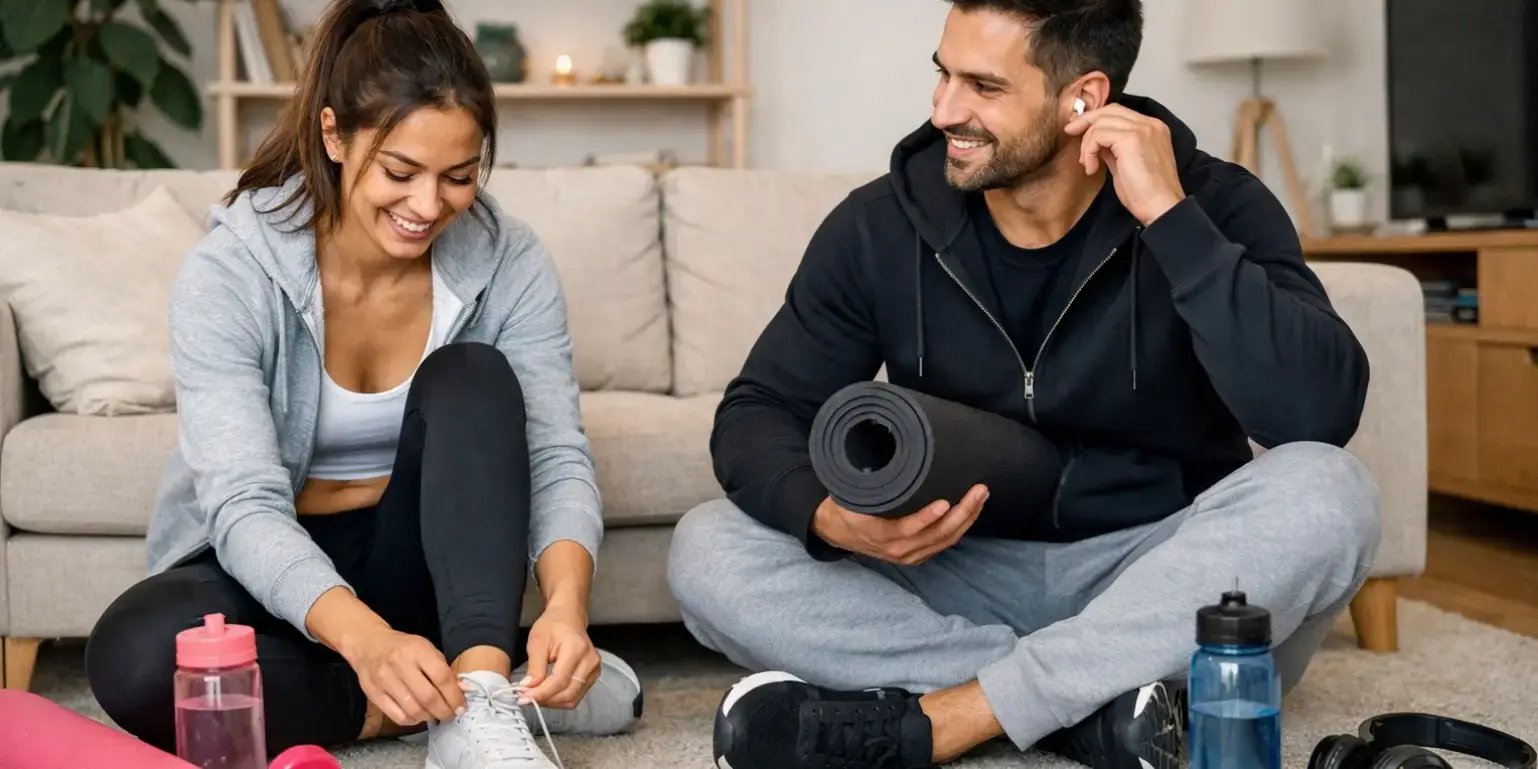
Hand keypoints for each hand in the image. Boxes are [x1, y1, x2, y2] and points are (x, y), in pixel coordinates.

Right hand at [342, 628, 464, 726]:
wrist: (369, 644)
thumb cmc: (404, 648)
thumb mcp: (427, 649)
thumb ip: (444, 669)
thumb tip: (462, 690)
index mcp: (417, 650)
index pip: (441, 677)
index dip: (454, 696)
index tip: (461, 706)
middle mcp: (399, 664)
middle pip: (428, 697)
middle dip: (444, 711)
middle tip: (450, 715)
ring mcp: (384, 680)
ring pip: (413, 710)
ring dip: (429, 717)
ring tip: (435, 715)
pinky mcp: (373, 694)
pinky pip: (397, 716)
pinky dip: (412, 721)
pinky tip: (418, 716)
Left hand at [521, 603, 600, 709]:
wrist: (568, 617)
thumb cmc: (553, 625)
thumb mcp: (537, 642)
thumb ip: (534, 667)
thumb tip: (529, 688)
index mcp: (577, 649)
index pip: (559, 681)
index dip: (540, 693)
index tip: (523, 698)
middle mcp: (590, 661)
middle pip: (568, 694)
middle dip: (545, 700)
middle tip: (526, 698)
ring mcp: (594, 669)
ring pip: (573, 698)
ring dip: (552, 702)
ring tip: (535, 695)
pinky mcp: (592, 676)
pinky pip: (576, 695)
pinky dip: (559, 698)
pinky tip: (547, 692)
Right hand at [812, 484, 988, 564]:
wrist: (836, 533)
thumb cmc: (845, 508)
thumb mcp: (848, 496)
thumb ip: (865, 484)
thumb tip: (882, 456)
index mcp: (878, 534)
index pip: (907, 529)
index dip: (926, 518)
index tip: (944, 502)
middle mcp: (897, 549)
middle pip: (937, 535)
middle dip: (962, 513)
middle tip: (978, 490)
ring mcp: (909, 555)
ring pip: (945, 540)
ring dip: (967, 519)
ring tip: (981, 496)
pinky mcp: (917, 555)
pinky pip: (944, 543)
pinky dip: (960, 528)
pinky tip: (971, 511)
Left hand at [1065, 104, 1185, 225]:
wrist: (1161, 207)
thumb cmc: (1146, 194)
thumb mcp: (1125, 165)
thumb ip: (1113, 150)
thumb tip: (1096, 144)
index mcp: (1152, 129)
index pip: (1119, 113)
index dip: (1096, 119)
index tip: (1078, 130)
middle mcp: (1150, 124)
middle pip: (1110, 110)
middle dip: (1086, 121)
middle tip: (1070, 132)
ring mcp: (1142, 129)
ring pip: (1102, 122)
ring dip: (1088, 143)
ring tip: (1088, 164)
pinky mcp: (1131, 138)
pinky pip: (1099, 134)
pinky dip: (1090, 150)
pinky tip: (1092, 168)